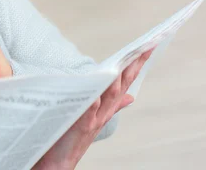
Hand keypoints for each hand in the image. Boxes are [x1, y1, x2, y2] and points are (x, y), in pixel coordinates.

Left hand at [33, 49, 153, 169]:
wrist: (57, 163)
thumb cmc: (72, 138)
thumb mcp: (94, 119)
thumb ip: (112, 106)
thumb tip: (130, 96)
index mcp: (105, 108)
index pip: (124, 82)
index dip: (136, 65)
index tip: (148, 46)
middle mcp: (102, 113)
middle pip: (121, 85)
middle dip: (132, 66)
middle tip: (144, 47)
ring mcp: (92, 120)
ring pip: (107, 97)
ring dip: (115, 80)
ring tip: (122, 63)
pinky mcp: (79, 127)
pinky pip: (88, 112)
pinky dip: (93, 101)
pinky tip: (96, 89)